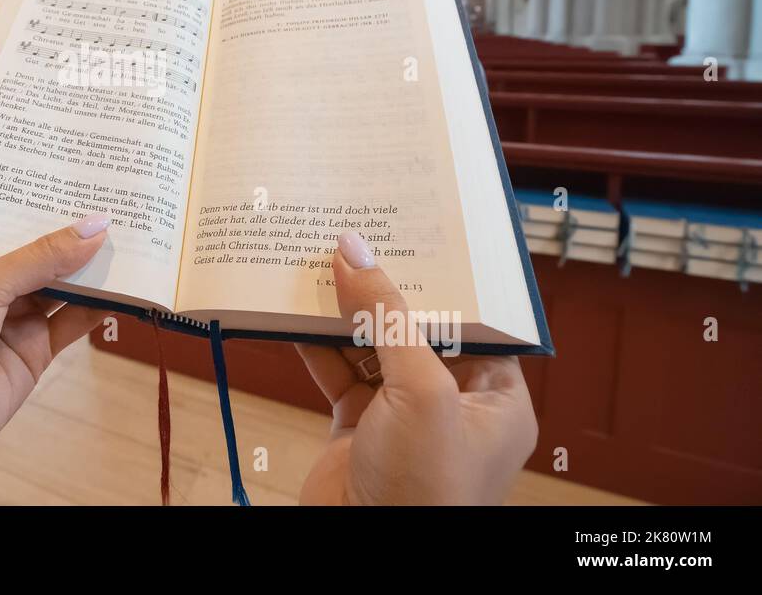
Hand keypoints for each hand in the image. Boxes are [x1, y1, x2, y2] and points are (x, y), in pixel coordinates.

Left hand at [0, 214, 110, 504]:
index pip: (15, 223)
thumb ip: (40, 259)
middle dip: (80, 234)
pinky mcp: (35, 358)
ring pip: (66, 289)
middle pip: (46, 256)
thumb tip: (95, 225)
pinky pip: (74, 326)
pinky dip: (101, 309)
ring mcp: (15, 323)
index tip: (89, 178)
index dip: (49, 203)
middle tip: (125, 202)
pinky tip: (127, 287)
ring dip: (97, 270)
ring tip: (139, 238)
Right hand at [295, 231, 537, 504]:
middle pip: (415, 328)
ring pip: (370, 347)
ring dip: (343, 312)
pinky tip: (294, 309)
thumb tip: (354, 250)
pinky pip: (336, 372)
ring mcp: (401, 416)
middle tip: (357, 235)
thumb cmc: (426, 488)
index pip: (473, 321)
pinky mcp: (356, 428)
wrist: (368, 556)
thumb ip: (387, 317)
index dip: (442, 278)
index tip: (412, 233)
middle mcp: (452, 404)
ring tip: (318, 261)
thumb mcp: (421, 390)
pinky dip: (314, 343)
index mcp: (495, 398)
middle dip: (384, 289)